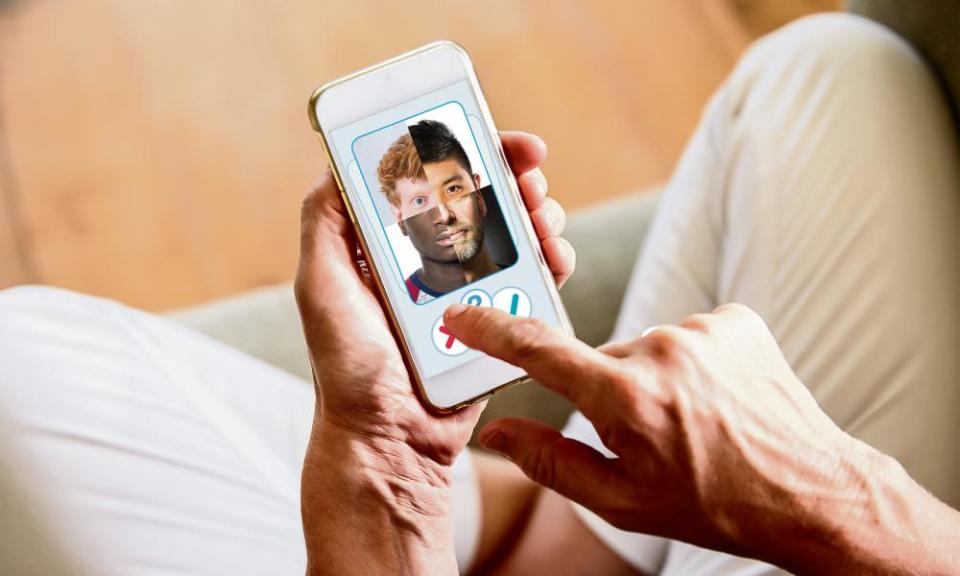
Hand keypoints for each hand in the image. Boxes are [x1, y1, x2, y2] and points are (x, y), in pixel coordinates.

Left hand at [295, 131, 572, 573]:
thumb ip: (325, 223)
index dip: (461, 150)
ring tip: (544, 220)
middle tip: (531, 174)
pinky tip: (554, 256)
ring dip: (538, 215)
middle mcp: (431, 261)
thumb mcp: (322, 286)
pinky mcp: (499, 321)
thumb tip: (339, 163)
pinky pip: (533, 280)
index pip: (430, 179)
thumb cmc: (348, 368)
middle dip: (512, 177)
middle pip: (482, 199)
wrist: (391, 442)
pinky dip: (551, 260)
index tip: (490, 134)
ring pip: (515, 233)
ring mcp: (469, 290)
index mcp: (390, 245)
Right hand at [442, 303, 898, 573]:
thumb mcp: (621, 501)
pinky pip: (686, 334)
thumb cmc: (712, 505)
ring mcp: (702, 329)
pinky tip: (717, 396)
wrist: (809, 492)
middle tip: (650, 435)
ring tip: (694, 420)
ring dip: (653, 377)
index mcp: (626, 399)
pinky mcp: (734, 318)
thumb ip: (550, 461)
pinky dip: (690, 361)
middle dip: (608, 392)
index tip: (461, 316)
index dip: (491, 330)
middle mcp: (661, 350)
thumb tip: (498, 432)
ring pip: (645, 347)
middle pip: (600, 360)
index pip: (539, 350)